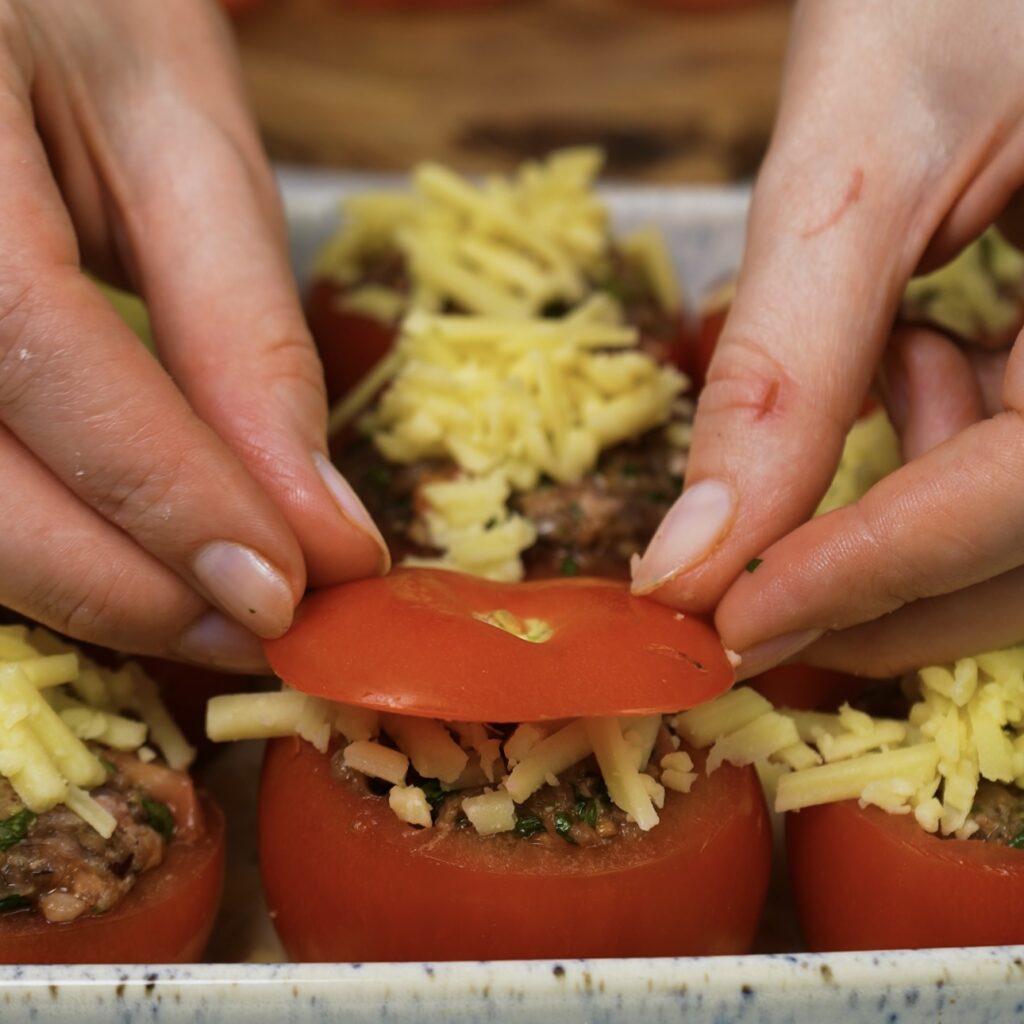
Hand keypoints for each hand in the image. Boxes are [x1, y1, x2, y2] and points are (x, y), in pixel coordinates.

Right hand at [0, 0, 386, 669]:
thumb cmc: (78, 13)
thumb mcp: (181, 143)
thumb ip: (240, 330)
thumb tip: (315, 521)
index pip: (38, 348)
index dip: (168, 491)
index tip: (290, 588)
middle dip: (126, 580)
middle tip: (261, 629)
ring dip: (85, 584)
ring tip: (210, 608)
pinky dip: (48, 535)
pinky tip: (133, 552)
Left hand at [631, 0, 1023, 678]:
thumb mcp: (861, 162)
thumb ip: (784, 370)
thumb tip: (694, 555)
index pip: (1022, 500)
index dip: (867, 574)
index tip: (727, 621)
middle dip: (875, 581)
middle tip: (742, 579)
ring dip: (917, 496)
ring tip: (889, 355)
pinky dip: (951, 443)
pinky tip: (926, 345)